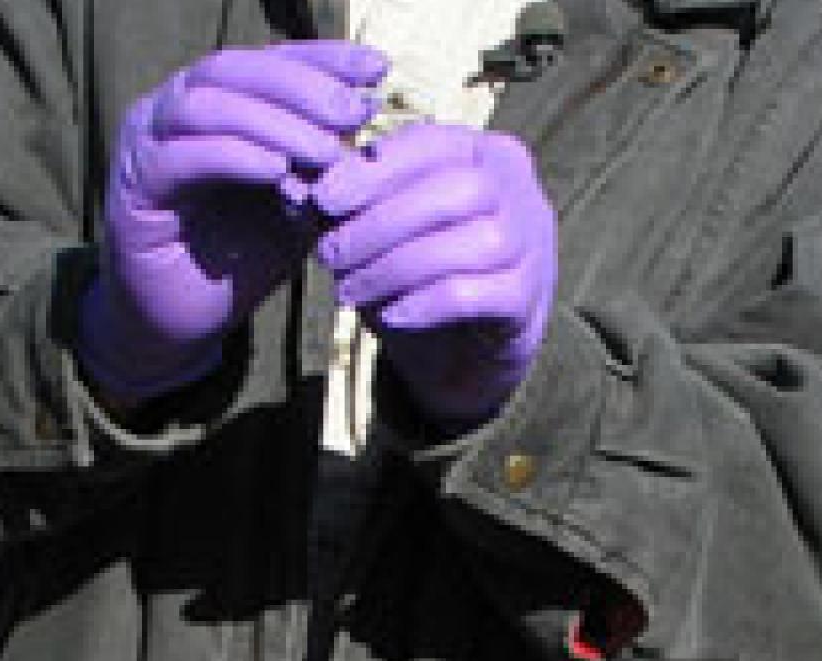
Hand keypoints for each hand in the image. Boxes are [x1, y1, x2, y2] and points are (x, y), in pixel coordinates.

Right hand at [77, 41, 386, 403]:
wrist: (181, 322)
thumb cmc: (239, 259)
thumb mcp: (296, 204)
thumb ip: (321, 161)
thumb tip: (365, 111)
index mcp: (211, 104)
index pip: (266, 60)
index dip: (321, 58)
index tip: (376, 68)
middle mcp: (170, 112)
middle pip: (232, 69)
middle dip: (300, 86)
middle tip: (353, 111)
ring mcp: (145, 146)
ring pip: (204, 106)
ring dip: (272, 123)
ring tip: (324, 150)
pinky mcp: (133, 191)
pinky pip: (180, 158)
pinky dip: (233, 157)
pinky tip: (277, 171)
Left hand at [313, 124, 556, 425]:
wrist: (461, 355)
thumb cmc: (415, 276)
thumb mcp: (372, 236)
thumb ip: (340, 208)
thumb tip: (290, 186)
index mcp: (483, 153)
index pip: (431, 143)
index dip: (374, 170)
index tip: (322, 200)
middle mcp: (519, 191)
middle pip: (457, 189)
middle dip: (381, 222)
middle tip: (329, 255)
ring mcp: (531, 245)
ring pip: (473, 241)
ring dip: (398, 266)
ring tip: (349, 291)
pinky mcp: (526, 300)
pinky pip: (477, 294)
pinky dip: (425, 303)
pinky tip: (389, 316)